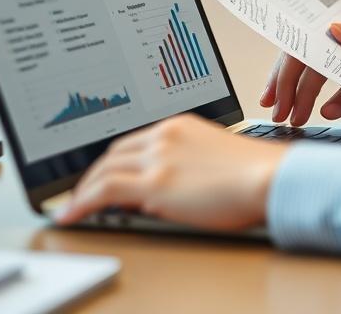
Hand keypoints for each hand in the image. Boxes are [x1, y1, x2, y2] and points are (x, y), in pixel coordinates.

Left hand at [56, 114, 288, 230]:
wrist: (269, 177)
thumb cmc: (255, 173)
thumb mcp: (213, 158)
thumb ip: (185, 165)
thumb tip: (161, 190)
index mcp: (179, 126)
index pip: (133, 142)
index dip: (112, 161)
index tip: (103, 174)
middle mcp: (164, 135)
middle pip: (113, 153)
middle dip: (92, 174)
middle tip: (82, 192)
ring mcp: (158, 157)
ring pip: (104, 169)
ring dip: (83, 190)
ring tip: (73, 207)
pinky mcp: (154, 182)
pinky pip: (103, 190)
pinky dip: (81, 202)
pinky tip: (72, 214)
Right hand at [260, 0, 340, 124]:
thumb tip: (339, 38)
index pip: (339, 6)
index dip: (308, 10)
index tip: (279, 21)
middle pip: (328, 45)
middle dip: (298, 67)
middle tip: (277, 93)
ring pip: (337, 70)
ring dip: (313, 88)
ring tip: (294, 111)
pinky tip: (327, 111)